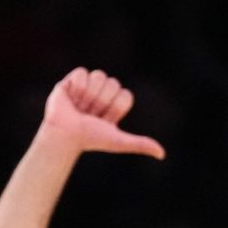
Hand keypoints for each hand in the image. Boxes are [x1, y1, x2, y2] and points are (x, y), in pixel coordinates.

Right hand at [40, 68, 165, 158]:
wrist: (65, 135)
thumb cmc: (90, 139)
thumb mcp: (118, 141)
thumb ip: (140, 144)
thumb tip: (162, 154)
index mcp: (114, 104)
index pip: (125, 95)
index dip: (115, 107)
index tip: (105, 120)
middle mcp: (102, 93)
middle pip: (113, 83)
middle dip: (102, 101)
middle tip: (90, 114)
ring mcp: (87, 86)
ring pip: (99, 75)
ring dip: (89, 95)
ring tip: (79, 106)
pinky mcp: (72, 80)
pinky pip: (82, 72)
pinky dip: (77, 86)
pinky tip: (71, 98)